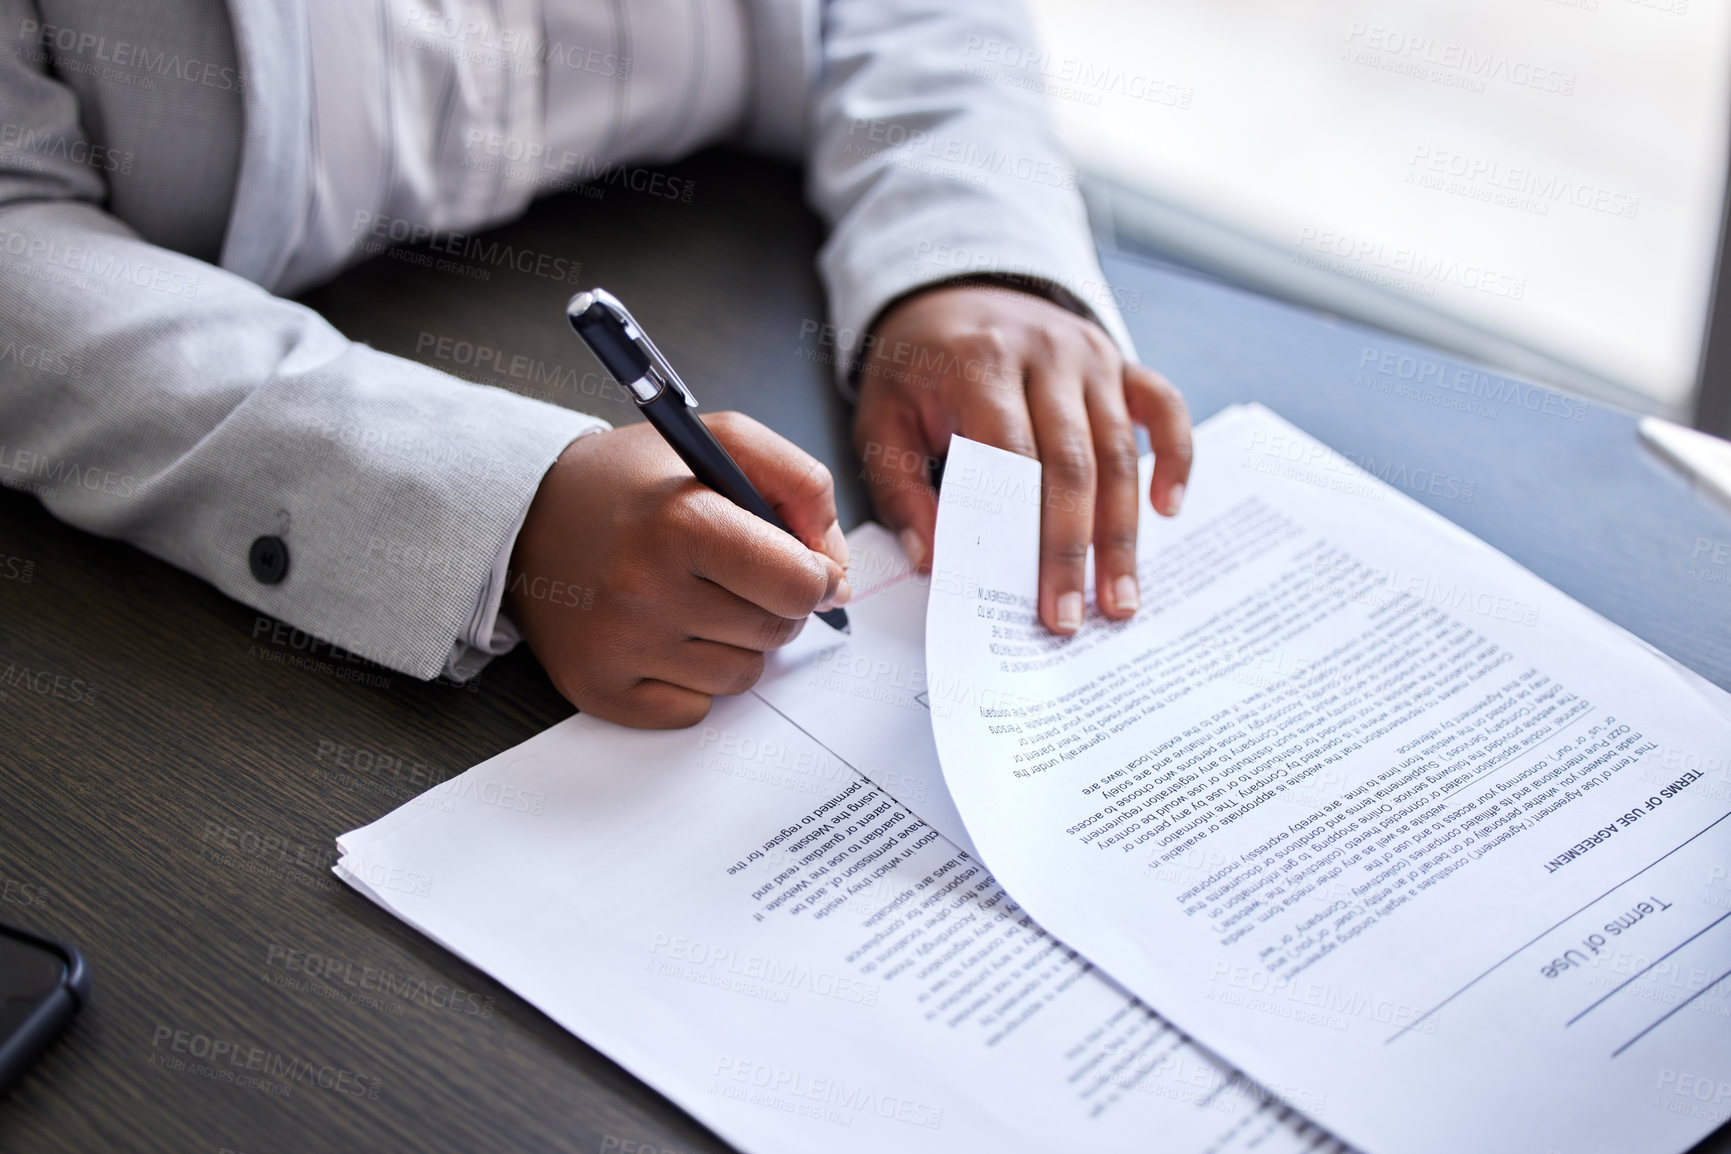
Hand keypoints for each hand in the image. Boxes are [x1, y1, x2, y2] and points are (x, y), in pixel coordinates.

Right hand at [507, 412, 849, 727]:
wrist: (526, 514)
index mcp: (681, 521)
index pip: (798, 584)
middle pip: (776, 632)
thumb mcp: (723, 443)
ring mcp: (617, 646)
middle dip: (771, 603)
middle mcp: (644, 588)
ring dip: (734, 642)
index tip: (798, 563)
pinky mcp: (597, 689)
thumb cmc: (636, 482)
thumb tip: (836, 576)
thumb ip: (801, 487)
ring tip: (691, 598)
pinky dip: (692, 678)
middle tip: (730, 572)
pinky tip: (661, 633)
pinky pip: (695, 709)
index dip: (813, 574)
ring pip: (742, 677)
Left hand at [854, 284, 1191, 634]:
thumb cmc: (916, 366)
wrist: (951, 287)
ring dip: (1123, 531)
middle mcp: (1044, 354)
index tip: (1027, 598)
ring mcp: (1090, 354)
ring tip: (1120, 597)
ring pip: (1120, 450)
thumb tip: (933, 560)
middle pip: (1073, 463)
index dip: (1024, 533)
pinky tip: (1167, 508)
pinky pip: (1163, 405)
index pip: (1013, 459)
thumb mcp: (882, 417)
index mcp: (979, 363)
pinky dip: (1174, 455)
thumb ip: (900, 489)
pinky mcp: (1119, 359)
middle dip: (1075, 549)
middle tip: (1075, 617)